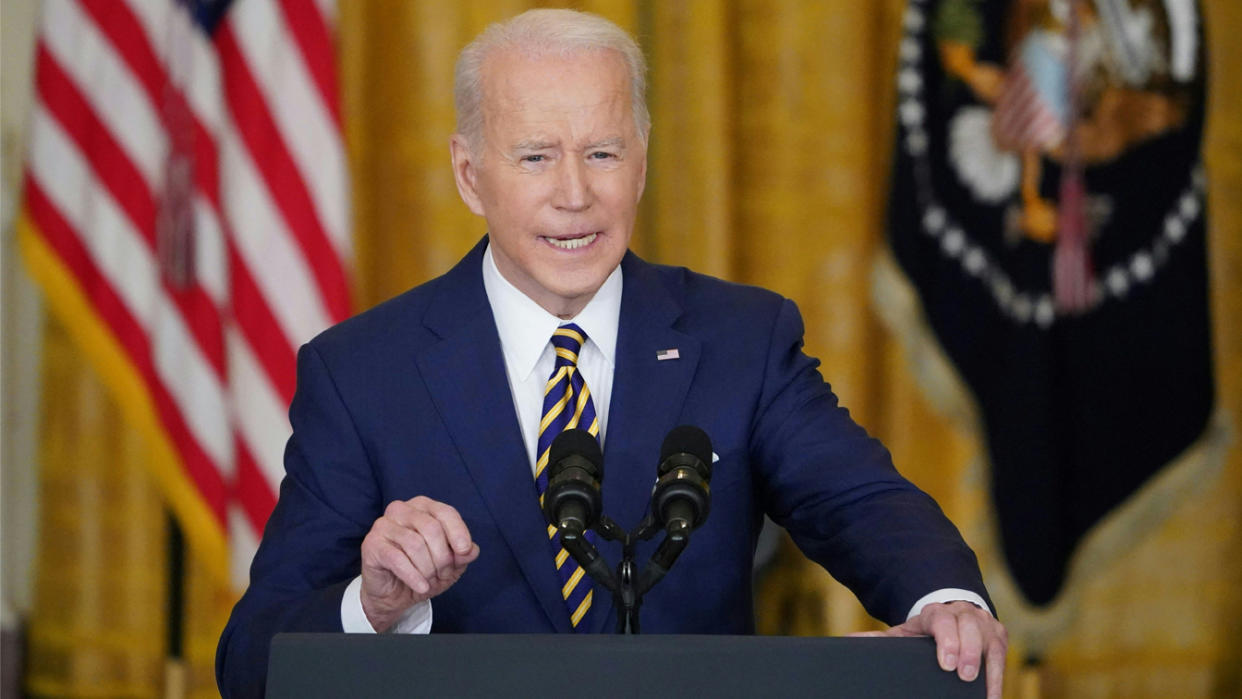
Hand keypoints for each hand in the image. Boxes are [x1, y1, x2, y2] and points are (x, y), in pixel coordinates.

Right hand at [359, 496, 479, 631]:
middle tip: (443, 574)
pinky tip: (421, 587)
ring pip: (415, 544)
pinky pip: (397, 559)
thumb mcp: (451, 564)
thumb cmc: (422, 572)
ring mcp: (383, 525)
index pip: (446, 512)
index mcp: (422, 506)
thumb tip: (471, 550)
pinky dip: (413, 576)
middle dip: (442, 557)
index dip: (458, 533)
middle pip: (431, 528)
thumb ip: (463, 553)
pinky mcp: (372, 544)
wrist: (393, 595)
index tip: (464, 552)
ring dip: (427, 569)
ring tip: (429, 581)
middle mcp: (401, 510)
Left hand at [851, 601, 1006, 698]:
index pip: (942, 621)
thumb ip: (880, 639)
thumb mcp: (904, 633)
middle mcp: (962, 614)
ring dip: (987, 664)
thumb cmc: (925, 632)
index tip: (946, 664)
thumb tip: (849, 641)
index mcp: (935, 614)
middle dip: (969, 651)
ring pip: (990, 638)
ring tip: (981, 689)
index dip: (946, 640)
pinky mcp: (999, 636)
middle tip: (963, 675)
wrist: (951, 615)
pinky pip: (1002, 657)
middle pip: (969, 627)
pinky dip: (998, 677)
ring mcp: (984, 624)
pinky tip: (991, 696)